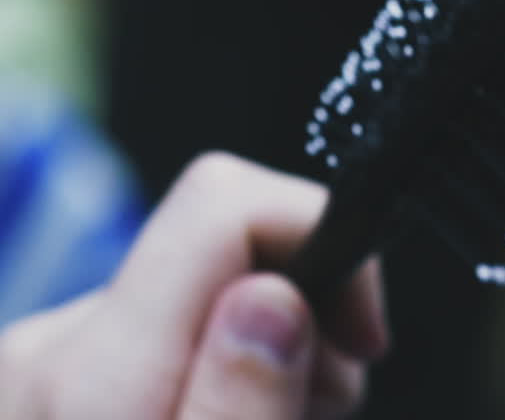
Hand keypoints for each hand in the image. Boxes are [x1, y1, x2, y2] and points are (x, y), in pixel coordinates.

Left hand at [0, 152, 388, 419]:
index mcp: (95, 375)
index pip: (223, 202)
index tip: (360, 330)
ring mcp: (47, 360)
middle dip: (306, 317)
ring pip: (207, 297)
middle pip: (228, 251)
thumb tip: (276, 294)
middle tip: (319, 409)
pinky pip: (170, 334)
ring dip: (270, 353)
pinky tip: (230, 416)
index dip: (321, 235)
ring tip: (276, 419)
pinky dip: (224, 372)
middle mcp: (56, 345)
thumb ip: (242, 403)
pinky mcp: (57, 379)